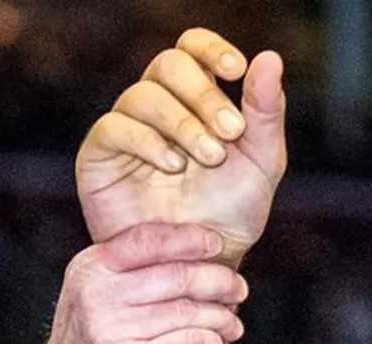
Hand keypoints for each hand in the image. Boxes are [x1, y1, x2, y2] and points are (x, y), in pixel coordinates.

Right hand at [32, 222, 246, 343]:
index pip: (148, 239)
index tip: (215, 245)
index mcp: (91, 269)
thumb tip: (190, 252)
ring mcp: (113, 329)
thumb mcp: (91, 298)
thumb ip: (127, 273)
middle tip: (238, 290)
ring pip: (188, 312)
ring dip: (221, 318)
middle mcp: (98, 294)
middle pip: (177, 276)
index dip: (189, 239)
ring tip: (233, 325)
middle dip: (218, 281)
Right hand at [77, 30, 286, 266]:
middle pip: (168, 65)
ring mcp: (126, 128)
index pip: (192, 48)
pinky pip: (115, 127)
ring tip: (211, 158)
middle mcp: (157, 106)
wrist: (198, 268)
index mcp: (195, 99)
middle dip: (204, 94)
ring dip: (184, 124)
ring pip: (145, 95)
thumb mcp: (260, 164)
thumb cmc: (229, 216)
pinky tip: (173, 166)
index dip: (210, 48)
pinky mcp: (100, 156)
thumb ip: (266, 113)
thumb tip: (271, 58)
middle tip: (232, 130)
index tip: (236, 69)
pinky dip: (148, 142)